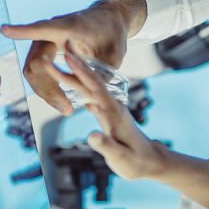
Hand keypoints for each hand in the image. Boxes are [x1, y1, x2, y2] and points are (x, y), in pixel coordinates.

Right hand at [1, 0, 146, 115]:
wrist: (110, 20)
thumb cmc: (113, 33)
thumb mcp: (115, 54)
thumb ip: (103, 74)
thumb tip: (90, 98)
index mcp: (72, 25)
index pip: (43, 28)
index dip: (22, 30)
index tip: (4, 30)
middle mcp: (54, 30)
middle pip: (37, 61)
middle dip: (47, 89)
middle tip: (66, 109)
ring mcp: (47, 38)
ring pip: (33, 68)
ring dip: (44, 91)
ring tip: (65, 108)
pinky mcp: (46, 47)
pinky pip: (36, 69)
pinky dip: (44, 86)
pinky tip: (59, 98)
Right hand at [55, 43, 208, 208]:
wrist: (149, 161)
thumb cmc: (135, 161)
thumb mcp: (120, 158)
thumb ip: (106, 146)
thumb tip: (92, 135)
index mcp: (113, 111)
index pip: (94, 86)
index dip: (81, 71)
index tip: (67, 55)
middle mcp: (111, 105)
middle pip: (89, 81)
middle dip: (74, 63)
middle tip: (59, 46)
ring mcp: (108, 108)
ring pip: (88, 86)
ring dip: (73, 72)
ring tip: (59, 57)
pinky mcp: (105, 113)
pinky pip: (88, 95)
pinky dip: (78, 85)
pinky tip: (70, 79)